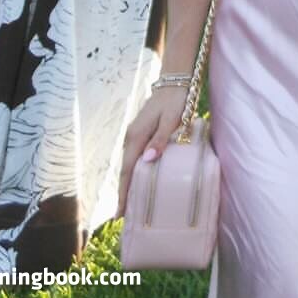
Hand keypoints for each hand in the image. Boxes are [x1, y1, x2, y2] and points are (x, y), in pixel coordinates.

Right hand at [118, 86, 190, 215]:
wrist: (174, 82)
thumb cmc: (176, 101)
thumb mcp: (171, 120)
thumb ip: (161, 139)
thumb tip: (148, 160)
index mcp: (137, 137)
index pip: (128, 171)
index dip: (124, 193)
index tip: (121, 213)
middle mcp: (131, 138)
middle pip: (125, 171)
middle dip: (124, 192)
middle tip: (125, 215)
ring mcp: (134, 135)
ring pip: (129, 164)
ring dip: (129, 183)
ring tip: (131, 203)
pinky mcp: (140, 133)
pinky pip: (134, 157)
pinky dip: (134, 171)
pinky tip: (140, 179)